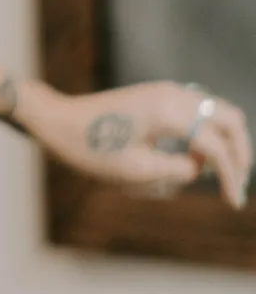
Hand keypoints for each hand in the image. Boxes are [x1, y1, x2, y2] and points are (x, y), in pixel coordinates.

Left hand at [23, 80, 251, 206]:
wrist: (57, 121)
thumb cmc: (90, 148)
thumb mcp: (136, 171)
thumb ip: (178, 171)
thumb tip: (200, 166)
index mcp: (168, 112)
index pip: (216, 146)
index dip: (231, 176)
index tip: (232, 202)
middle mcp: (173, 94)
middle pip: (230, 118)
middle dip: (240, 153)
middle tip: (235, 185)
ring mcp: (166, 91)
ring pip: (217, 111)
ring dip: (225, 142)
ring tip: (218, 174)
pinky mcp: (158, 95)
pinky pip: (198, 111)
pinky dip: (208, 132)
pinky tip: (197, 158)